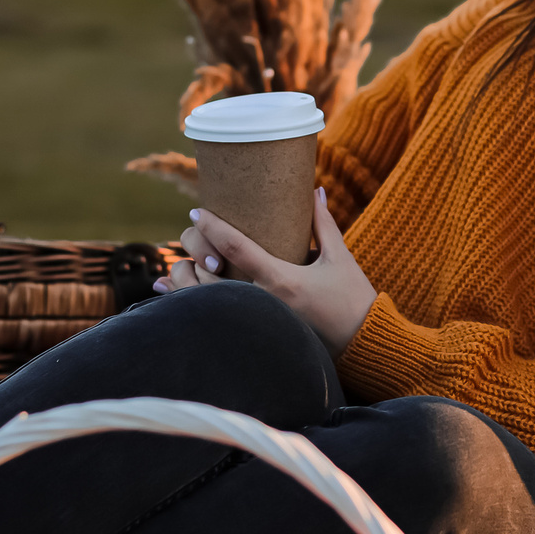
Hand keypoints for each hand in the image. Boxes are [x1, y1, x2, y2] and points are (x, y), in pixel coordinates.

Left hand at [159, 190, 378, 355]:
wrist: (362, 343)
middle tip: (192, 229)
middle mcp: (263, 302)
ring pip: (207, 299)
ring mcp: (259, 320)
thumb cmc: (353, 298)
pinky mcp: (258, 332)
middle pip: (211, 273)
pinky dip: (190, 302)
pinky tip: (171, 290)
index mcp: (282, 279)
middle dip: (197, 248)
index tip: (197, 210)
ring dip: (189, 277)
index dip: (213, 226)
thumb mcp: (340, 257)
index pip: (236, 248)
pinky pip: (214, 317)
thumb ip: (323, 223)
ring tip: (185, 258)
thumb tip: (315, 190)